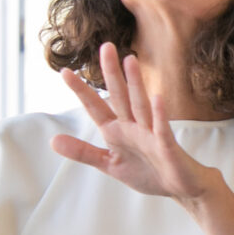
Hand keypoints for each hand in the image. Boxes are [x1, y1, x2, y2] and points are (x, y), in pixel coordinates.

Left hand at [52, 44, 214, 203]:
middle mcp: (134, 127)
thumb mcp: (110, 164)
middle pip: (120, 97)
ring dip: (136, 84)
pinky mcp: (167, 147)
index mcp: (117, 131)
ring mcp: (151, 135)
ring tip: (130, 60)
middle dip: (112, 73)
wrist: (181, 188)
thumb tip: (53, 141)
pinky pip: (162, 129)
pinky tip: (156, 98)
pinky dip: (159, 114)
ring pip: (141, 106)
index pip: (96, 107)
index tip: (65, 72)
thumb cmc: (149, 173)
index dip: (82, 91)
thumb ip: (83, 152)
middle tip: (105, 47)